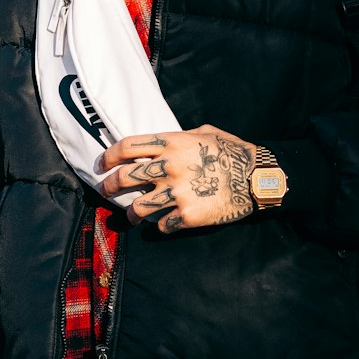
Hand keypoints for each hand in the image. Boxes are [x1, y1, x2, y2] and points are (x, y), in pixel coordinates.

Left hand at [99, 126, 257, 233]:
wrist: (256, 177)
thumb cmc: (233, 150)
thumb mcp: (205, 132)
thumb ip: (180, 137)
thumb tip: (163, 144)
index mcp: (171, 143)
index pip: (127, 147)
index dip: (109, 156)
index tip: (102, 164)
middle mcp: (168, 166)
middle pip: (124, 178)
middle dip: (109, 186)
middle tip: (106, 191)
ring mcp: (177, 193)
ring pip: (138, 207)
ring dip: (132, 214)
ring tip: (132, 217)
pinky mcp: (187, 215)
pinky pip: (163, 225)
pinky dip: (162, 226)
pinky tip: (166, 224)